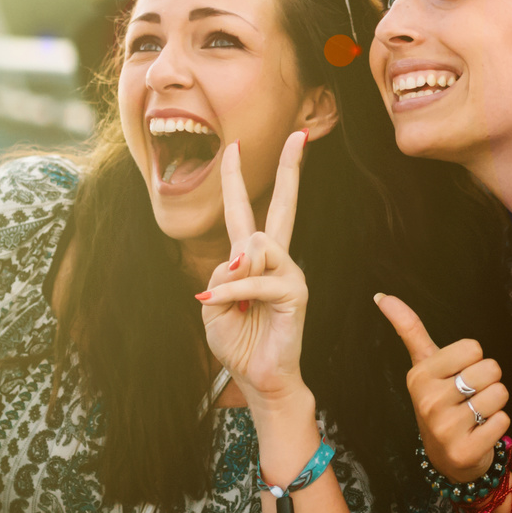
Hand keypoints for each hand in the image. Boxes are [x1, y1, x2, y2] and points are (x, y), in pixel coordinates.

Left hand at [196, 133, 309, 411]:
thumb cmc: (237, 342)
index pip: (246, 211)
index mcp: (252, 258)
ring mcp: (289, 272)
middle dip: (290, 168)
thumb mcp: (212, 302)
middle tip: (299, 134)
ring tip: (227, 303)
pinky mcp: (295, 291)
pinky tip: (221, 303)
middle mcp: (276, 259)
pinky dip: (233, 291)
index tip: (234, 146)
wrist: (259, 378)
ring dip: (232, 275)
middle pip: (284, 205)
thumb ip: (221, 272)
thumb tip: (243, 255)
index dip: (236, 179)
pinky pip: (257, 278)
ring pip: (256, 245)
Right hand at [377, 294, 507, 484]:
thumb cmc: (440, 401)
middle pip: (490, 368)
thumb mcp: (425, 365)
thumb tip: (382, 296)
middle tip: (470, 396)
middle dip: (487, 380)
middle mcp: (428, 402)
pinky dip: (498, 425)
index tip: (459, 373)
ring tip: (476, 414)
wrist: (447, 456)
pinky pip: (503, 420)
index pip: (473, 347)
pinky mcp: (464, 451)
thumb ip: (409, 329)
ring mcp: (445, 429)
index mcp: (419, 376)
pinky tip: (480, 432)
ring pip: (499, 393)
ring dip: (495, 403)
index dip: (473, 359)